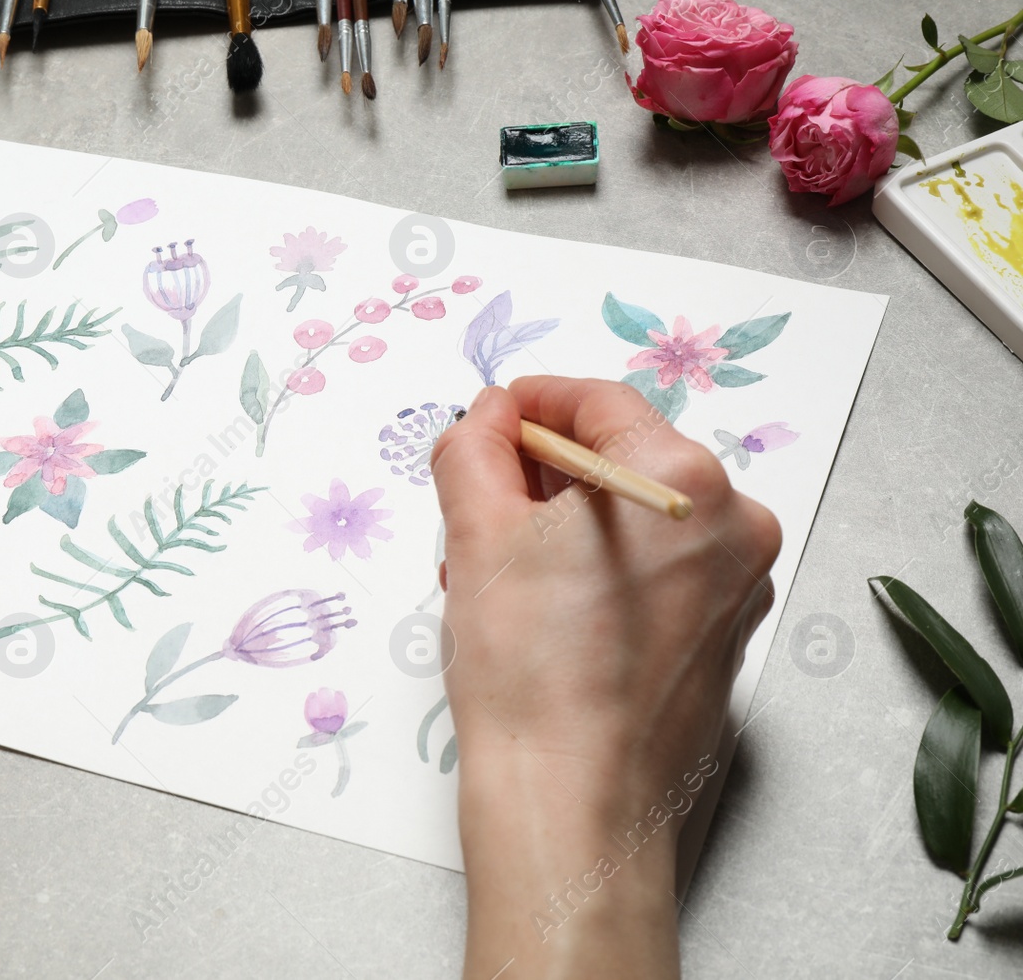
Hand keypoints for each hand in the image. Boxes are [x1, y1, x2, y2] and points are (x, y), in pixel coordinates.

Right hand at [431, 377, 780, 979]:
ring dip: (561, 527)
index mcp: (684, 481)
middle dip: (539, 476)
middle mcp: (734, 524)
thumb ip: (474, 448)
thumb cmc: (529, 671)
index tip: (482, 421)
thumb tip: (487, 415)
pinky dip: (598, 571)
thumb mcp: (477, 534)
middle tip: (474, 509)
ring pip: (635, 520)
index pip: (598, 403)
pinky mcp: (724, 639)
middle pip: (621, 461)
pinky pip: (656, 572)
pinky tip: (538, 612)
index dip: (528, 403)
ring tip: (491, 574)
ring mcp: (737, 587)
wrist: (574, 808)